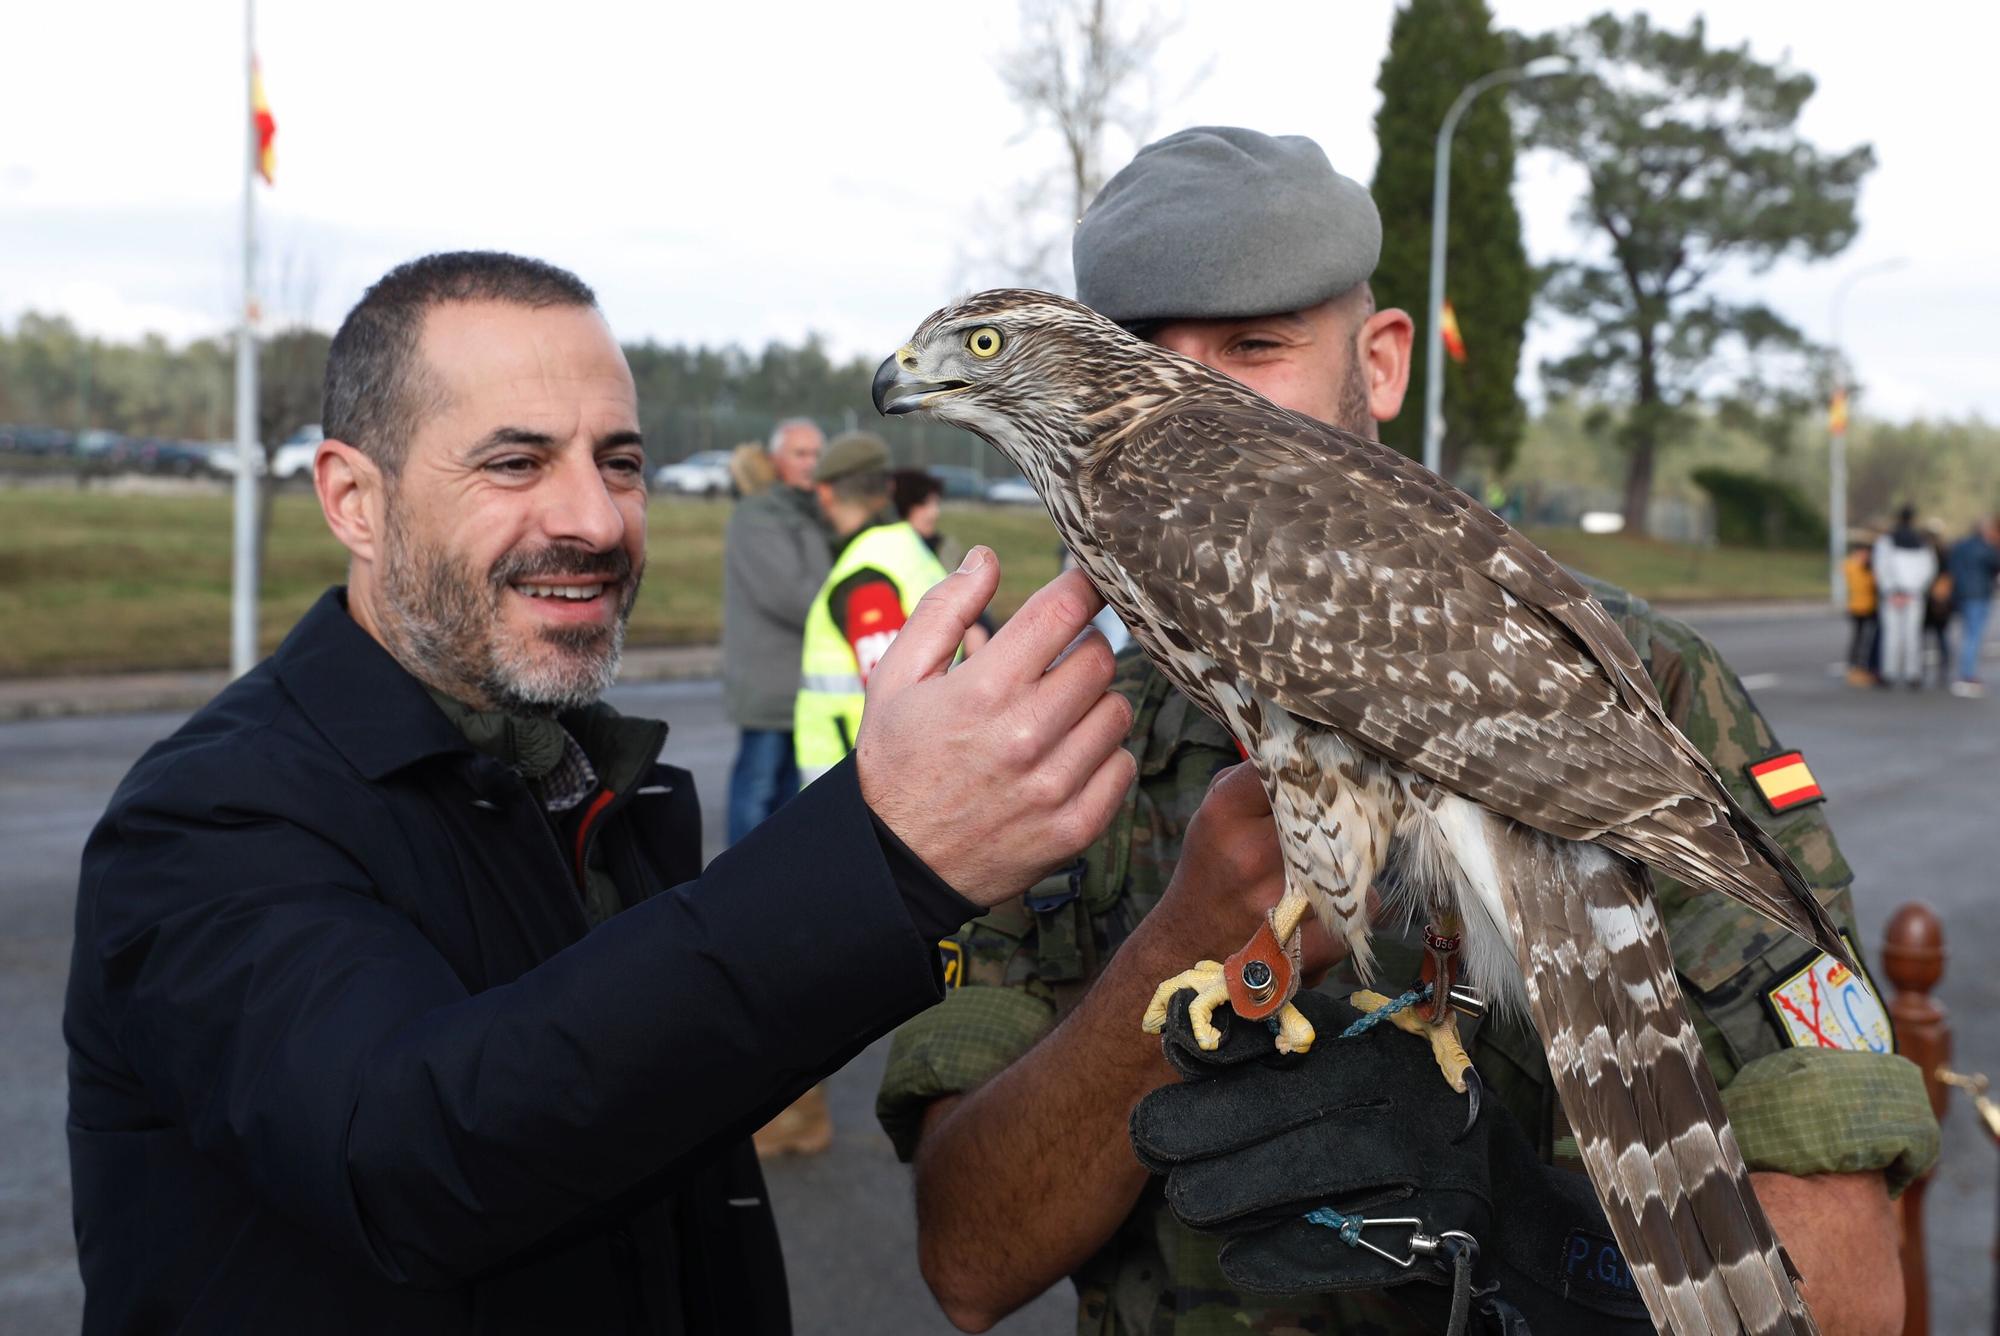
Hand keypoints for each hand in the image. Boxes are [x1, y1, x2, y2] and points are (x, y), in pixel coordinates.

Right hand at [858, 549, 1135, 905]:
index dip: (1083, 585)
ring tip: (1056, 714)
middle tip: (1056, 661)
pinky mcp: (1075, 827)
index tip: (1087, 583)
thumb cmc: (897, 761)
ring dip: (1093, 702)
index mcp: (983, 690)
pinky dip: (1103, 755)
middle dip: (1082, 648)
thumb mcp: (898, 676)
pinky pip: (1123, 766)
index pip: (1063, 611)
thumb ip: (944, 610)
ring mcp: (1054, 785)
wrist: (895, 862)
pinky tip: (1066, 757)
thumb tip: (986, 557)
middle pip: (1101, 658)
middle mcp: (1025, 735)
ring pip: (1117, 710)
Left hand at [1130, 990, 1650, 1331]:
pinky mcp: (1450, 1219)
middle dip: (1208, 1122)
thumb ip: (1290, 1074)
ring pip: (1312, 1162)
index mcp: (1383, 1041)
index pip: (1292, 1028)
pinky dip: (1289, 1252)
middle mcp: (1410, 1085)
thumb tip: (1184, 1051)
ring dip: (1236, 1186)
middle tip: (1149, 1141)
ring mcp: (1435, 1150)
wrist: (1530, 1236)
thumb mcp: (1361, 1097)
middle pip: (1290, 1097)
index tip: (1170, 1053)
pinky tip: (1243, 1260)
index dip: (1224, 1043)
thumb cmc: (1416, 1158)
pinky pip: (1351, 1235)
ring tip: (1188, 1203)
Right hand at [1151, 765, 1343, 980]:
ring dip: (1356, 861)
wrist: (1190, 950)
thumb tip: (1311, 748)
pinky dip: (1357, 905)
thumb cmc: (1212, 872)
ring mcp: (1281, 903)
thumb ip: (1255, 780)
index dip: (1315, 765)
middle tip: (1351, 811)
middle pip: (1333, 812)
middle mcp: (1252, 855)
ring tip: (1334, 864)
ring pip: (1358, 862)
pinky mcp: (1308, 945)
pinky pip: (1363, 907)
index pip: (1288, 766)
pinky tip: (1332, 906)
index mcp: (1225, 816)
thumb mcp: (1216, 815)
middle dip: (1346, 811)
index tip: (1328, 766)